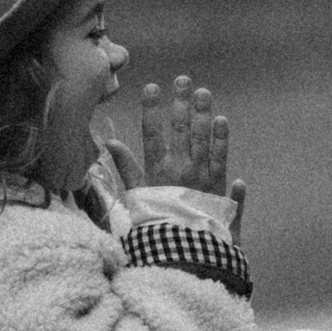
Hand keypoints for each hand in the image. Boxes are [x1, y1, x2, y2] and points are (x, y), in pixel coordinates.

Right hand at [138, 74, 245, 241]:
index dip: (152, 109)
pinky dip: (222, 139)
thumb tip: (110, 142)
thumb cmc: (156, 222)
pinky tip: (221, 120)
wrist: (184, 250)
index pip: (152, 134)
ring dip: (203, 113)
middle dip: (181, 103)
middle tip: (183, 80)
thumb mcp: (136, 195)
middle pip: (180, 130)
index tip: (152, 87)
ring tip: (203, 92)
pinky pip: (220, 157)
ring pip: (203, 138)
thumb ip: (126, 168)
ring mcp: (201, 175)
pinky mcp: (218, 184)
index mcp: (157, 171)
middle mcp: (179, 170)